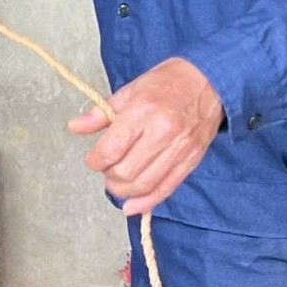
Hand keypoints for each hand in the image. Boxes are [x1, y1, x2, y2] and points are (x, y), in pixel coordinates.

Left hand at [66, 58, 225, 215]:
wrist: (211, 80)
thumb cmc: (168, 82)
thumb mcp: (130, 90)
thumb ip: (101, 113)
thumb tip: (75, 127)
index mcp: (143, 111)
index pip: (111, 150)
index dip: (95, 161)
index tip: (93, 160)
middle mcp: (163, 132)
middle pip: (126, 172)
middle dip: (109, 177)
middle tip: (106, 169)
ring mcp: (180, 149)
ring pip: (144, 184)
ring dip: (124, 191)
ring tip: (117, 183)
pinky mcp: (191, 160)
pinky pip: (166, 188)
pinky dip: (147, 202)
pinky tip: (133, 206)